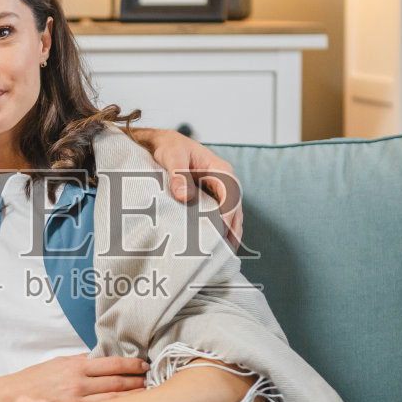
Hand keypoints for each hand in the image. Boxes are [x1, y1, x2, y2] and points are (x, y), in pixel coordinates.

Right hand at [0, 353, 147, 401]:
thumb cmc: (32, 382)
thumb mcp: (55, 364)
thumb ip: (78, 362)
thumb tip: (98, 356)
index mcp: (75, 366)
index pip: (112, 364)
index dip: (132, 365)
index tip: (144, 365)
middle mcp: (79, 384)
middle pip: (117, 382)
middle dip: (137, 381)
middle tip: (152, 379)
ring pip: (113, 399)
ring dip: (132, 396)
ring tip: (147, 395)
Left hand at [133, 127, 244, 249]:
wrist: (165, 144)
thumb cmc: (171, 147)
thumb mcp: (173, 157)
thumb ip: (178, 175)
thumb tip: (184, 196)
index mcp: (221, 170)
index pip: (231, 195)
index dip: (228, 214)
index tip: (221, 231)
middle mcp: (226, 182)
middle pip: (236, 210)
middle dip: (233, 231)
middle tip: (226, 254)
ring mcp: (221, 192)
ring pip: (232, 216)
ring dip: (230, 235)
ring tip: (224, 257)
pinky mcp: (213, 199)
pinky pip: (222, 217)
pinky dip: (222, 232)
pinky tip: (217, 248)